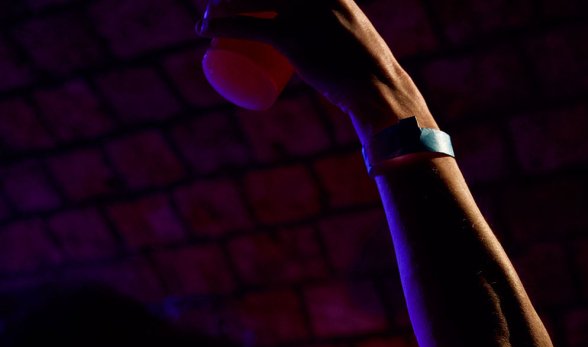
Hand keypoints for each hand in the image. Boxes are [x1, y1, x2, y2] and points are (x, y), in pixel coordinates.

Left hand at [196, 0, 433, 134]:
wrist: (379, 90)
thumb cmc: (367, 68)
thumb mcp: (353, 30)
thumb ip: (338, 21)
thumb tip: (326, 28)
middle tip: (220, 9)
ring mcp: (300, 12)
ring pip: (244, 0)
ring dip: (216, 7)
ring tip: (207, 21)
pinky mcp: (291, 37)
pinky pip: (244, 25)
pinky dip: (218, 25)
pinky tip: (202, 28)